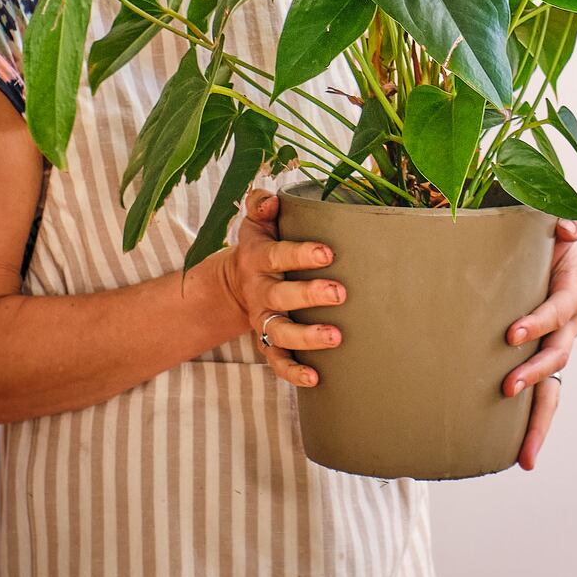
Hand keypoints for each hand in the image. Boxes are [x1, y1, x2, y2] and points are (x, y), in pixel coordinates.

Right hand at [213, 188, 345, 388]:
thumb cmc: (262, 244)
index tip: (328, 253)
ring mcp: (263, 320)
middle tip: (340, 293)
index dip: (301, 255)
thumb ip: (261, 204)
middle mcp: (260, 291)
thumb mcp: (256, 221)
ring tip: (336, 338)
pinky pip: (277, 361)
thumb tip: (271, 199)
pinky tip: (315, 378)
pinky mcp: (267, 342)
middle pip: (282, 296)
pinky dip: (293, 372)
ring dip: (306, 337)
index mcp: (259, 258)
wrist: (236, 282)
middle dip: (310, 295)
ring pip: (280, 332)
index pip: (278, 255)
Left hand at [503, 218, 576, 470]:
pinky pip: (544, 401)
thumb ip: (559, 219)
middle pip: (560, 351)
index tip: (512, 334)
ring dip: (540, 416)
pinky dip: (536, 430)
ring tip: (523, 448)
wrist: (519, 252)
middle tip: (508, 386)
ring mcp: (554, 346)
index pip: (562, 307)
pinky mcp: (538, 365)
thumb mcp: (543, 220)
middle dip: (536, 371)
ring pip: (554, 384)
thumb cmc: (528, 235)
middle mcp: (567, 322)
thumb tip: (569, 230)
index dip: (542, 321)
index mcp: (569, 287)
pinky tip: (523, 459)